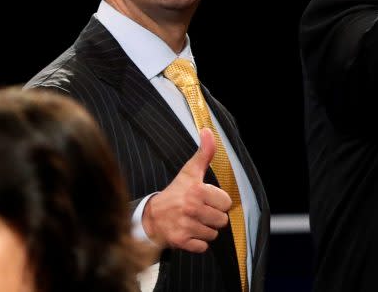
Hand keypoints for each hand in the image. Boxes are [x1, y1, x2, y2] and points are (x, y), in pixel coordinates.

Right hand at [143, 129, 231, 252]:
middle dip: (213, 217)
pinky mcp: (180, 241)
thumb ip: (204, 153)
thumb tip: (208, 131)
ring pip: (213, 234)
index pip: (226, 202)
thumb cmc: (175, 193)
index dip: (218, 201)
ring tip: (193, 221)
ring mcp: (185, 226)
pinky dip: (198, 243)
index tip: (206, 199)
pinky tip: (189, 232)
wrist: (151, 217)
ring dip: (206, 229)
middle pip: (222, 220)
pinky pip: (203, 247)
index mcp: (197, 190)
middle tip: (200, 211)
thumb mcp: (189, 171)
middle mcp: (191, 208)